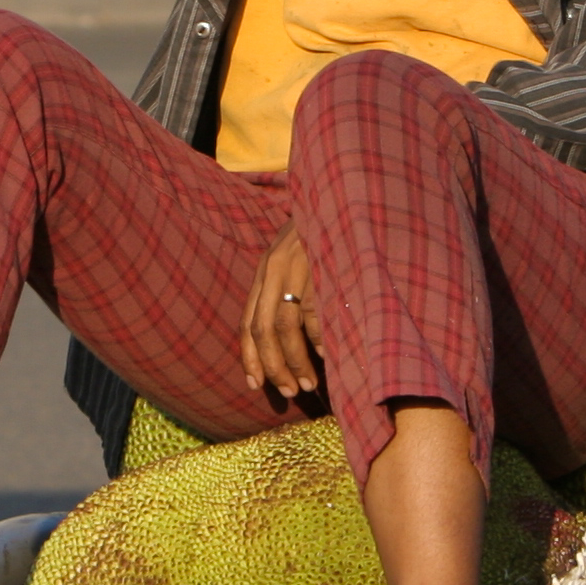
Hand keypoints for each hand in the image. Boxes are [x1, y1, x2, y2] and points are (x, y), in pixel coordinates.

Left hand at [241, 223, 324, 401]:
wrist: (338, 193)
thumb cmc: (320, 232)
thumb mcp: (292, 258)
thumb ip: (284, 290)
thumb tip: (285, 339)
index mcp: (264, 272)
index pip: (247, 323)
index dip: (248, 357)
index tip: (254, 384)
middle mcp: (274, 272)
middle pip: (263, 331)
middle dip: (272, 367)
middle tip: (287, 391)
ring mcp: (297, 271)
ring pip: (286, 328)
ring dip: (295, 362)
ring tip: (307, 384)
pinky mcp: (321, 269)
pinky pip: (315, 314)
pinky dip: (319, 340)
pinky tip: (327, 356)